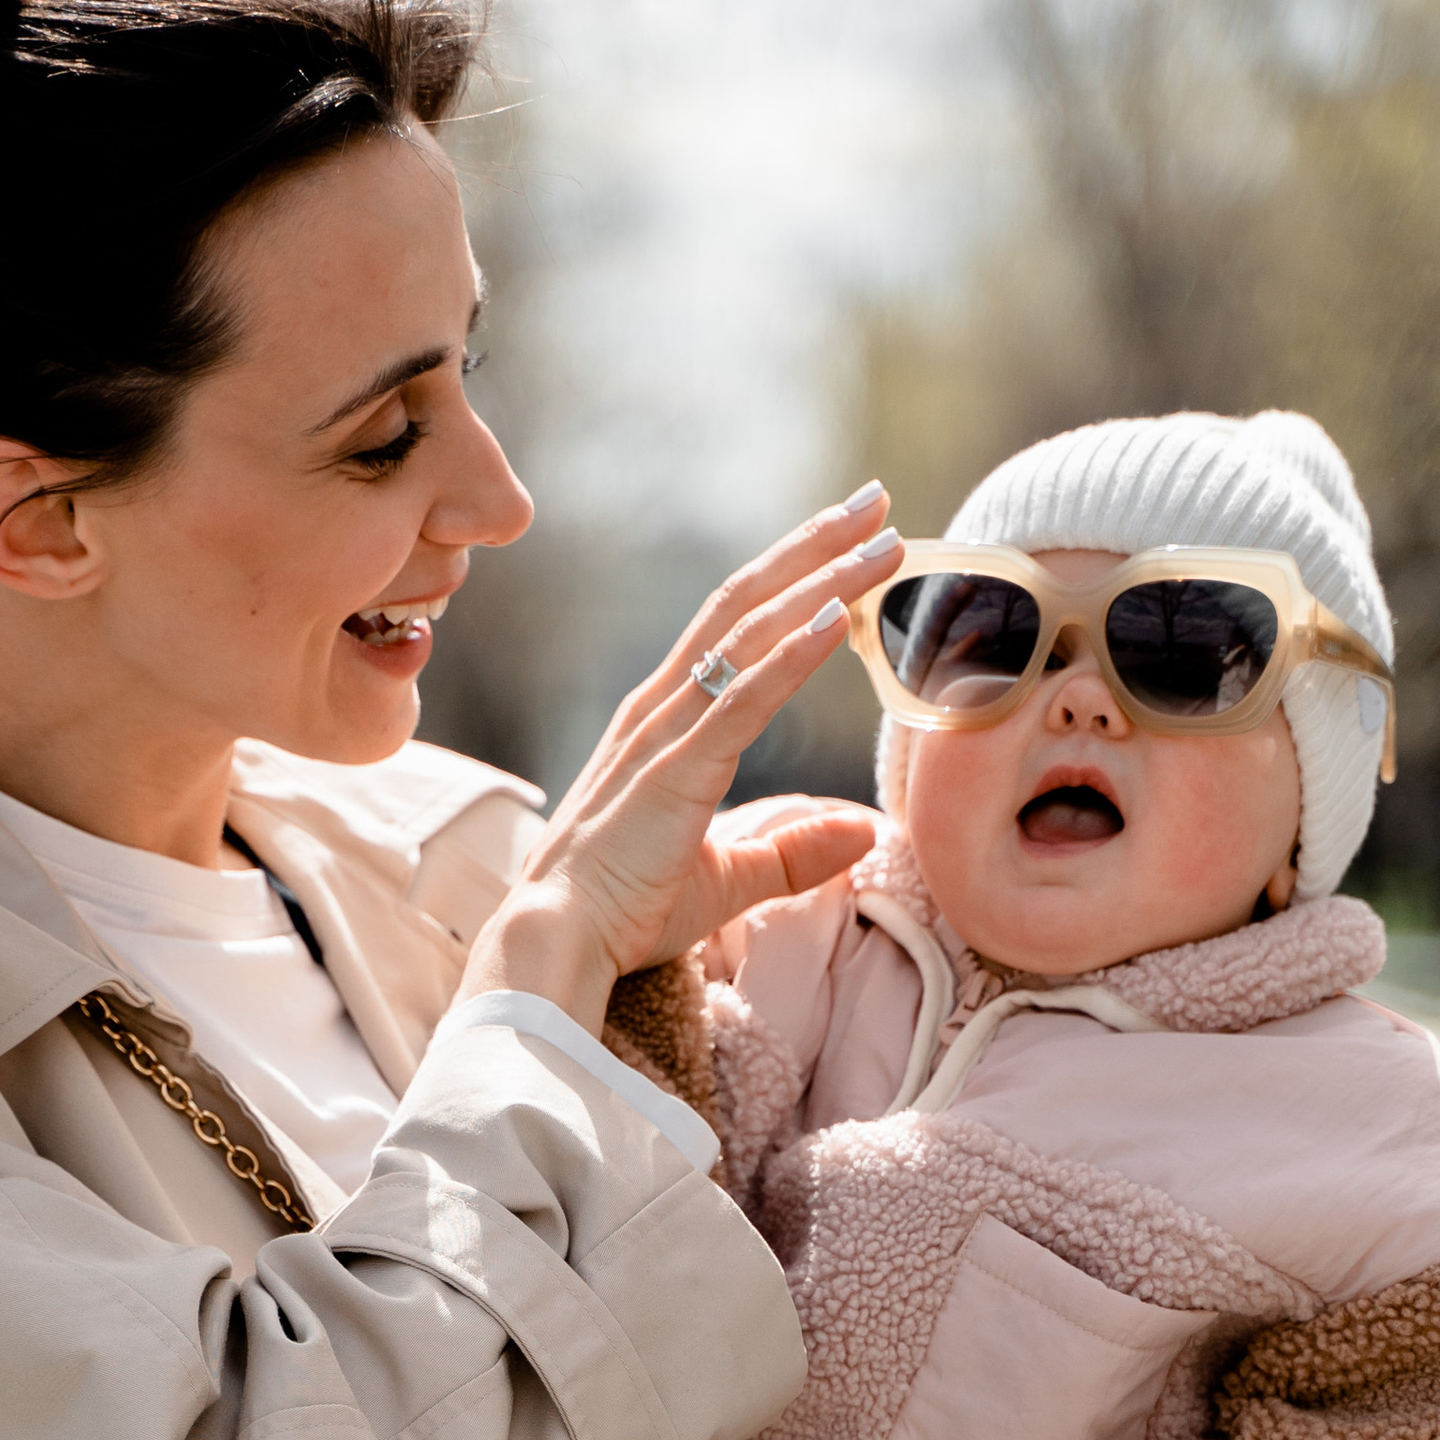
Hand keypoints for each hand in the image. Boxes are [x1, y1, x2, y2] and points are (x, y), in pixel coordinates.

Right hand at [458, 489, 899, 1028]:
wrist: (557, 939)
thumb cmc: (622, 910)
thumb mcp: (727, 880)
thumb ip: (793, 851)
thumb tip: (865, 833)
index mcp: (665, 721)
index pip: (737, 628)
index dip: (793, 576)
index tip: (851, 541)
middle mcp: (662, 707)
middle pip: (746, 602)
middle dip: (813, 547)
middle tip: (875, 500)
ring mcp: (666, 732)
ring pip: (752, 634)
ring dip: (821, 580)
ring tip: (882, 540)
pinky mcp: (677, 769)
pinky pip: (745, 697)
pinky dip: (793, 653)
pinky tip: (837, 615)